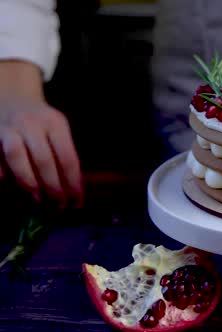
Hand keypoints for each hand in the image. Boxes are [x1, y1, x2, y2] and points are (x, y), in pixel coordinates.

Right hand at [0, 61, 82, 207]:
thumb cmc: (39, 123)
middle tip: (59, 206)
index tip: (77, 201)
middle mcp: (31, 122)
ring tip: (37, 200)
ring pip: (16, 156)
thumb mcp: (57, 130)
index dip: (73, 183)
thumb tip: (72, 191)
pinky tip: (11, 187)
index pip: (68, 157)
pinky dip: (3, 174)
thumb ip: (63, 155)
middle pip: (44, 159)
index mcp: (55, 123)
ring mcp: (7, 127)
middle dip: (52, 188)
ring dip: (27, 182)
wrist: (10, 97)